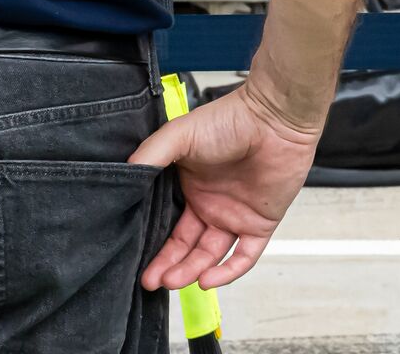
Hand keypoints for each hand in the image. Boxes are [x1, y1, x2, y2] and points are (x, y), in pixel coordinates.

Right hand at [127, 75, 322, 291]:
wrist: (274, 118)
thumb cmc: (229, 120)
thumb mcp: (179, 135)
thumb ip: (151, 155)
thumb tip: (125, 178)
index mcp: (190, 187)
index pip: (168, 225)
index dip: (154, 244)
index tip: (136, 260)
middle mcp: (210, 205)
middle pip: (186, 246)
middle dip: (168, 266)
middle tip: (151, 281)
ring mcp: (235, 215)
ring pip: (210, 255)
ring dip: (191, 270)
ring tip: (173, 280)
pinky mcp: (260, 224)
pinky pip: (244, 256)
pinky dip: (227, 271)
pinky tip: (208, 279)